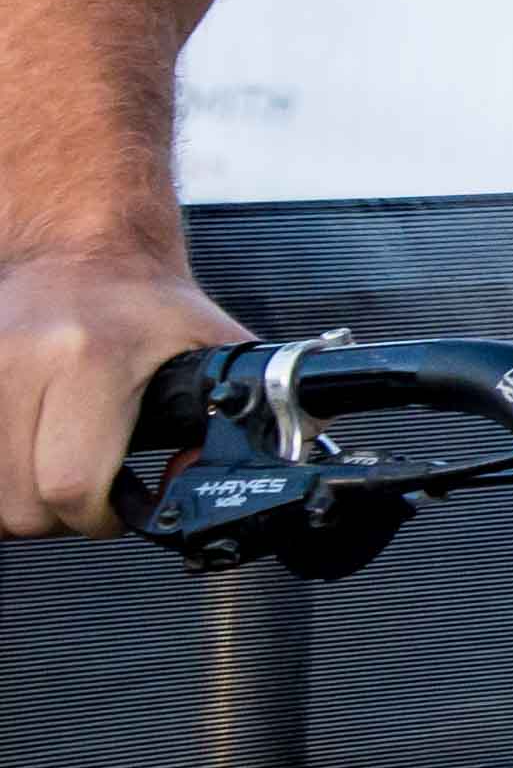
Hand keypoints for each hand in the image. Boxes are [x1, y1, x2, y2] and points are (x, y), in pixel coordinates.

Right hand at [0, 253, 248, 537]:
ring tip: (55, 474)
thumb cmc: (146, 305)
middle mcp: (27, 362)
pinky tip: (24, 460)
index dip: (97, 517)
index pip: (71, 483)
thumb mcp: (213, 353)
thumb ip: (234, 419)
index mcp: (93, 359)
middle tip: (87, 496)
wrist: (80, 251)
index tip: (114, 511)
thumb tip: (194, 478)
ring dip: (21, 501)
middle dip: (61, 516)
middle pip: (22, 501)